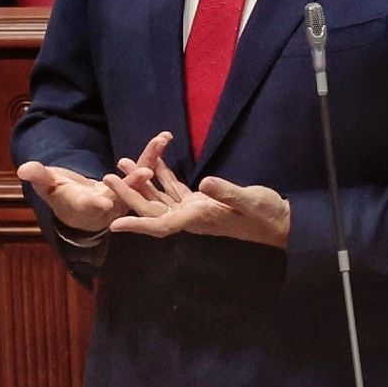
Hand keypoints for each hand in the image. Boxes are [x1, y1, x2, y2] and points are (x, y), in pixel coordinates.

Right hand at [17, 131, 172, 233]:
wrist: (80, 205)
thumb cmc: (60, 195)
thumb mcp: (47, 186)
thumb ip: (38, 177)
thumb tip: (23, 169)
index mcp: (85, 206)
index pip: (90, 206)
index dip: (95, 204)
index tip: (102, 203)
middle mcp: (108, 204)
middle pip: (123, 194)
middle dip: (134, 183)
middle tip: (146, 172)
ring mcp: (123, 196)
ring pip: (139, 180)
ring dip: (151, 160)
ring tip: (162, 140)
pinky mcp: (132, 185)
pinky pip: (144, 168)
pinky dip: (153, 154)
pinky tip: (164, 138)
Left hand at [105, 149, 291, 248]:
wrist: (279, 221)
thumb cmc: (266, 214)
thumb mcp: (249, 200)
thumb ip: (227, 192)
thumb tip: (205, 182)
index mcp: (199, 219)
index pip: (161, 226)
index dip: (137, 225)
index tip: (114, 224)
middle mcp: (192, 217)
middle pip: (153, 209)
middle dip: (130, 194)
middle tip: (108, 176)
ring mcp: (196, 209)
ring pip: (161, 197)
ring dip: (142, 182)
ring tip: (123, 162)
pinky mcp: (202, 201)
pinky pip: (176, 189)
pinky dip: (164, 176)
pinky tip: (154, 161)